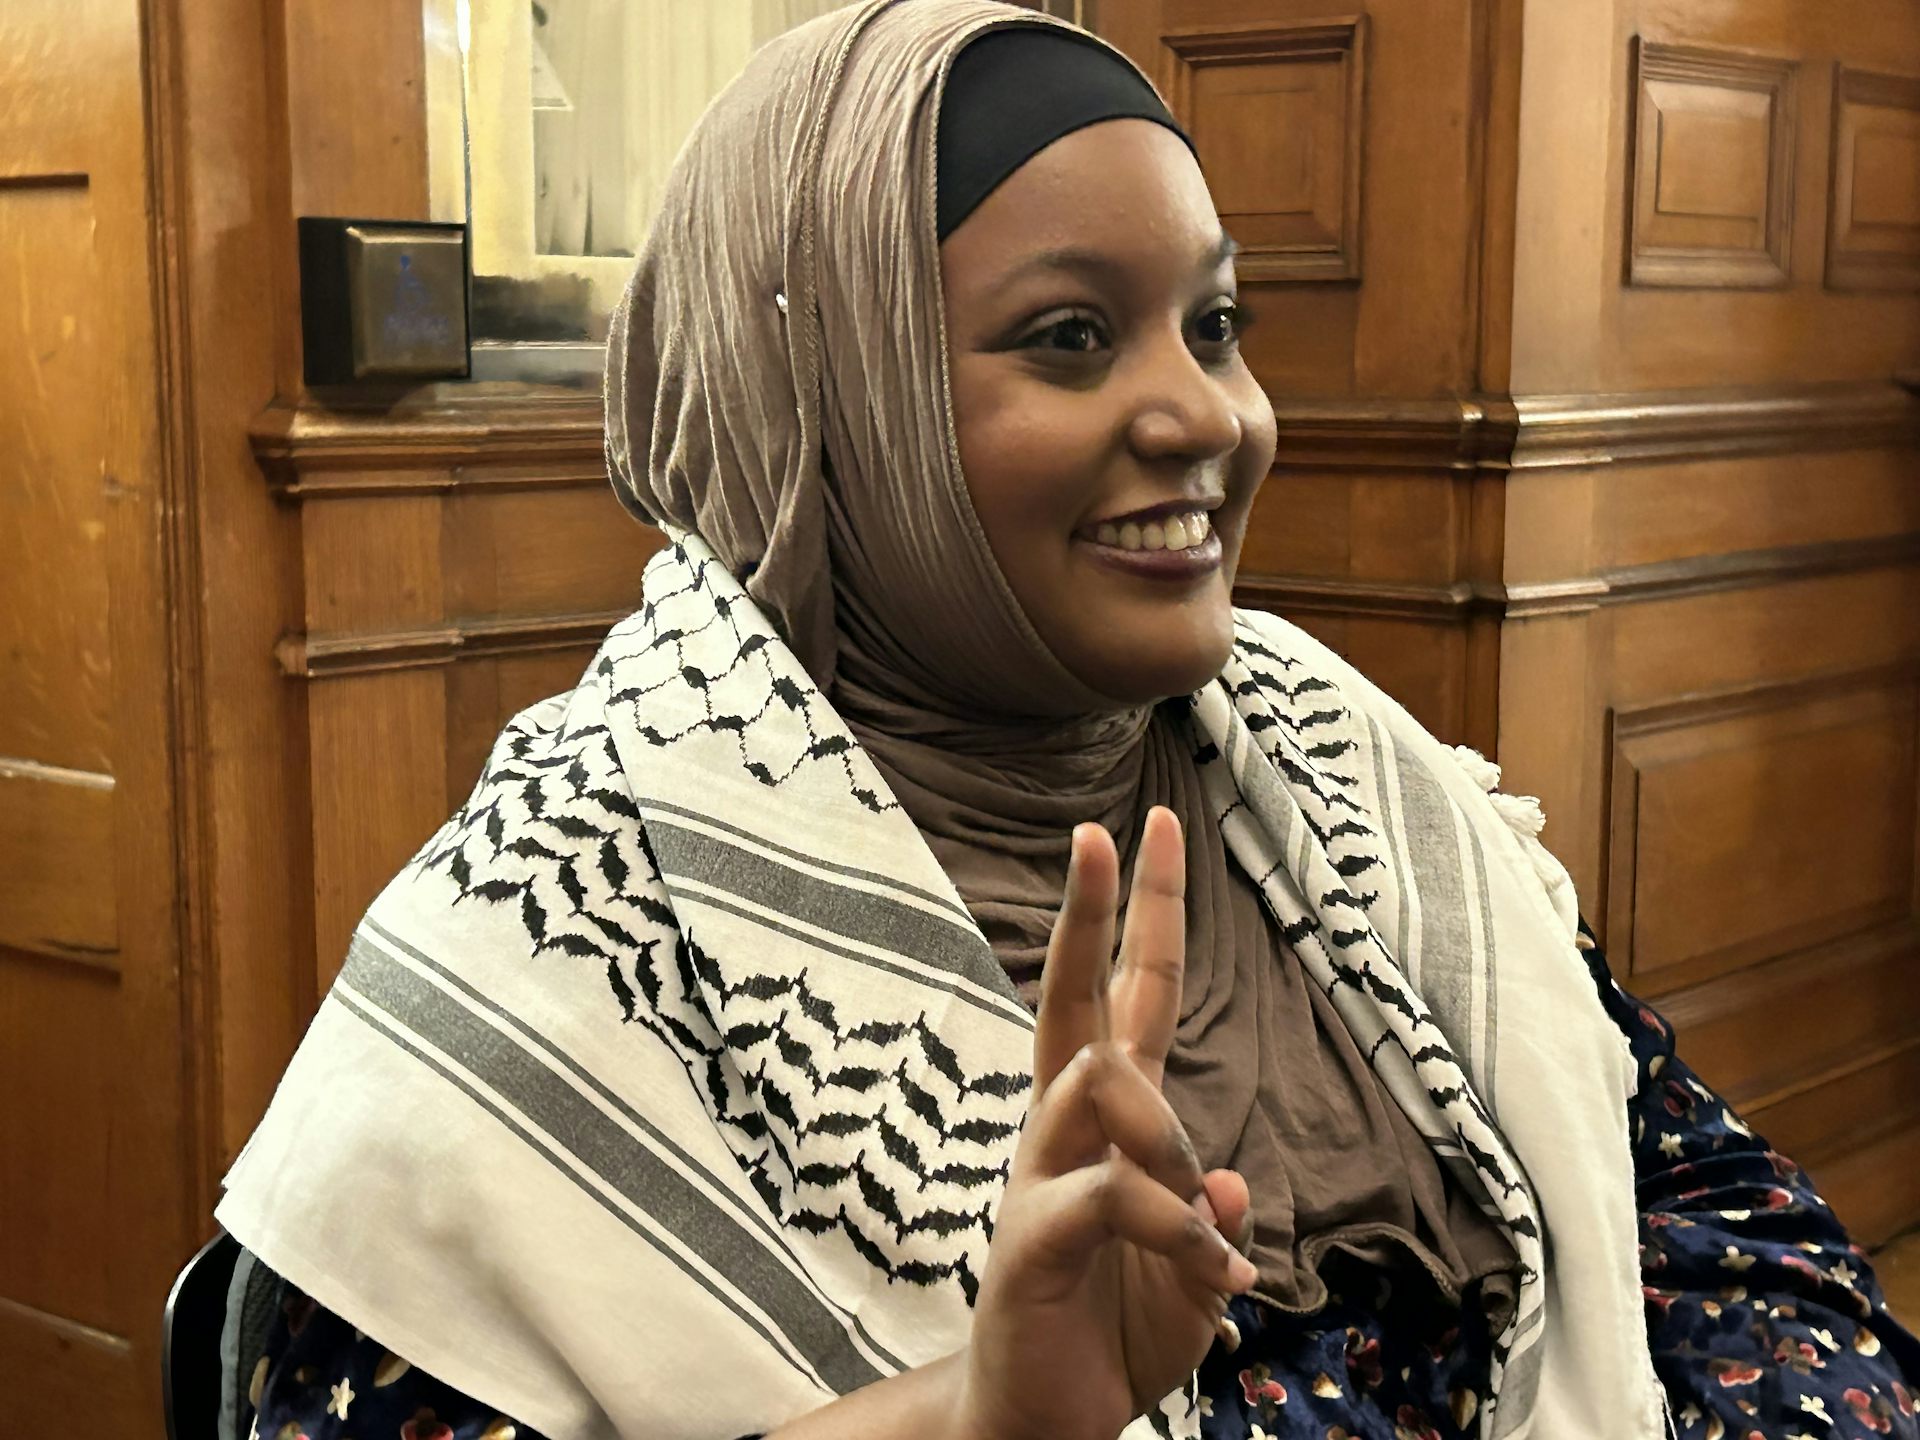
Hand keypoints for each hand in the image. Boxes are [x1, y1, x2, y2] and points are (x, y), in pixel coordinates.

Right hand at [957, 807, 1255, 1439]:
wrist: (1039, 1420)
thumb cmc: (1108, 1330)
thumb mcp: (1189, 1278)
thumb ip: (1208, 1226)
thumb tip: (1231, 1184)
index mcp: (1106, 1125)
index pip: (1126, 999)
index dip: (1141, 915)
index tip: (1151, 827)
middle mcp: (1066, 1134)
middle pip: (1076, 1004)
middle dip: (1091, 918)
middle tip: (1096, 835)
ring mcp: (1041, 1181)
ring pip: (1101, 1089)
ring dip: (1165, 1135)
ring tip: (1200, 1217)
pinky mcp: (1032, 1241)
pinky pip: (1109, 1198)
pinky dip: (1174, 1229)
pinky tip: (1215, 1273)